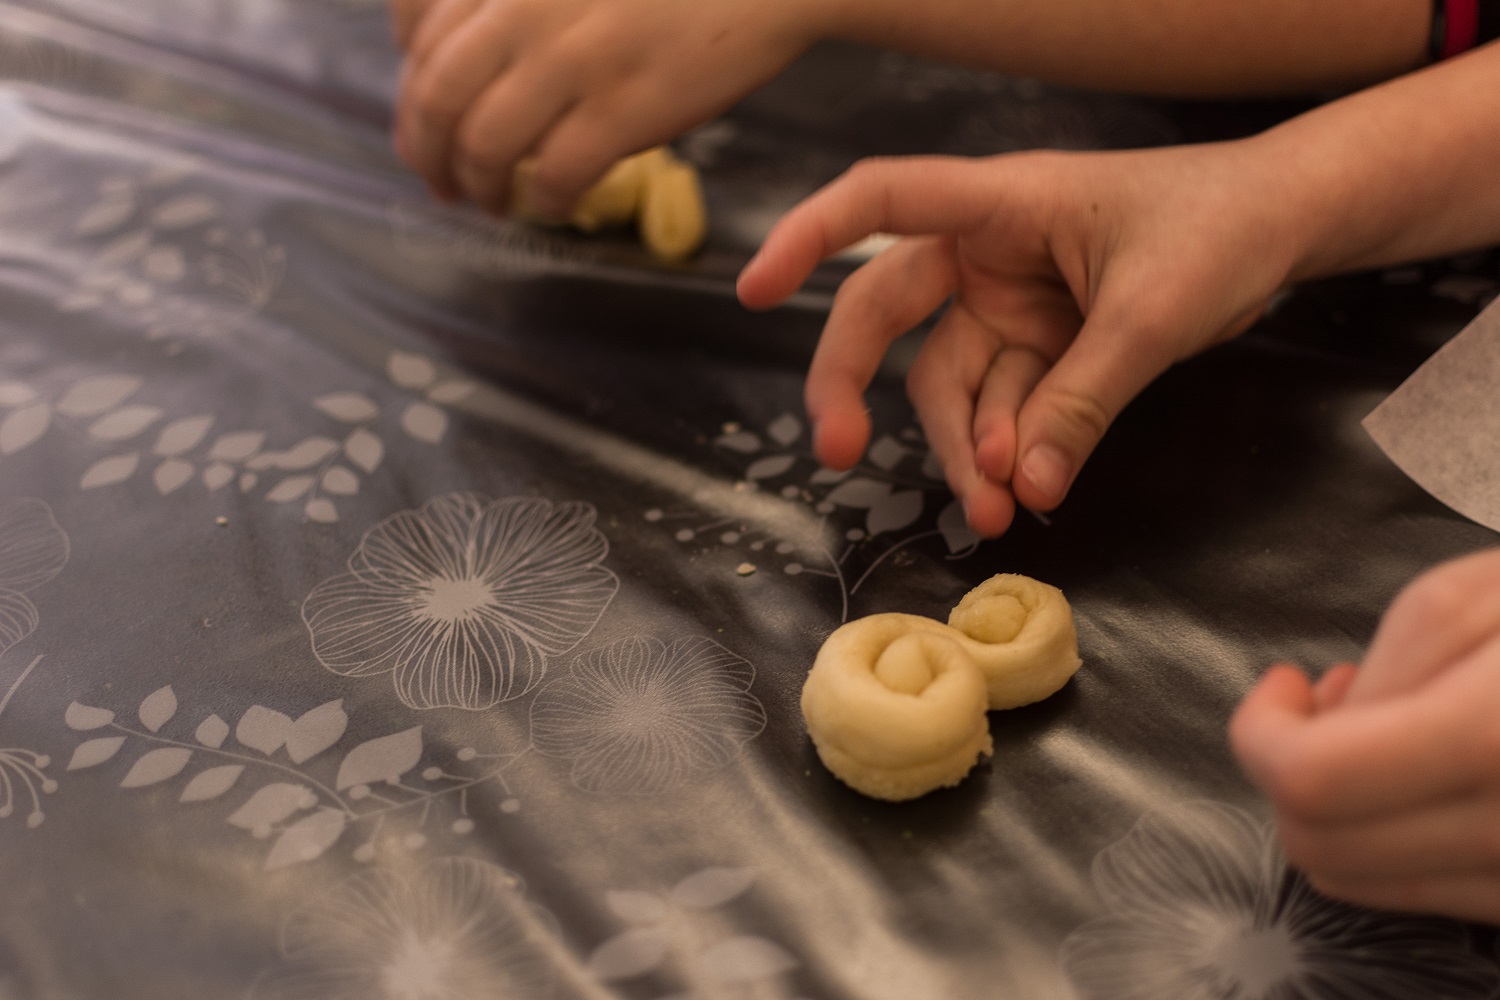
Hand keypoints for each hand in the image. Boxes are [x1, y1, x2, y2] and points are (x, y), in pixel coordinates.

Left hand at [393, 0, 820, 213]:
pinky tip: (551, 205)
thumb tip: (458, 46)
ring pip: (483, 145)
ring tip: (491, 202)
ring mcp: (569, 58)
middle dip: (425, 151)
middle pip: (436, 96)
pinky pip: (554, 174)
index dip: (411, 85)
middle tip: (439, 182)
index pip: (416, 29)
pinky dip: (542, 200)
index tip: (426, 118)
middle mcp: (522, 6)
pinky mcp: (620, 107)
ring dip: (477, 187)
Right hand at [736, 145, 1297, 536]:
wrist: (1281, 227)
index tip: (754, 289)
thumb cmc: (1220, 227)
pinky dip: (1006, 449)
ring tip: (991, 511)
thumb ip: (1083, 400)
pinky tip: (1021, 489)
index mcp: (1000, 203)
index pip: (881, 199)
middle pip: (886, 312)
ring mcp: (1008, 303)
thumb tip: (1021, 487)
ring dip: (959, 445)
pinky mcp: (1039, 347)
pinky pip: (1001, 406)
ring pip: (948, 381)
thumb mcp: (1154, 314)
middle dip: (857, 384)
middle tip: (839, 453)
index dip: (809, 237)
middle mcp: (986, 251)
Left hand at [1231, 548, 1499, 921]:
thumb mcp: (1483, 594)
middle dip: (1290, 773)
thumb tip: (1326, 725)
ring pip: (1369, 881)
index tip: (1282, 686)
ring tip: (1382, 723)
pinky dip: (1398, 835)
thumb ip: (1394, 666)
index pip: (1318, 782)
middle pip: (1326, 847)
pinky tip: (1428, 768)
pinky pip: (1433, 891)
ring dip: (1341, 806)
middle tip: (1324, 700)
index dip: (1263, 733)